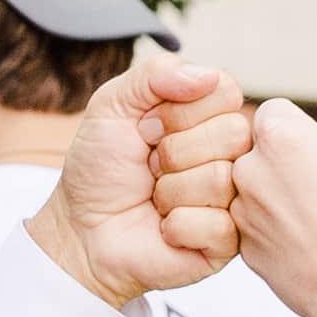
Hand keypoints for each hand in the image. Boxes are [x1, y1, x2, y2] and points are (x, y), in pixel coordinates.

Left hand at [31, 55, 250, 311]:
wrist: (82, 229)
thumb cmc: (100, 167)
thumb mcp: (112, 105)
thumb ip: (154, 74)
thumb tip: (208, 76)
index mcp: (212, 116)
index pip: (227, 91)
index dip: (179, 111)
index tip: (146, 129)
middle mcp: (231, 154)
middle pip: (233, 134)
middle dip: (174, 152)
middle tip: (150, 167)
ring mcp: (234, 198)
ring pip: (221, 179)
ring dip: (170, 191)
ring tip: (156, 199)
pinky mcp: (228, 242)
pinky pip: (218, 226)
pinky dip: (177, 227)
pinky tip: (165, 229)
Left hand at [224, 101, 316, 316]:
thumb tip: (302, 140)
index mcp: (282, 137)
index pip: (272, 111)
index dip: (295, 129)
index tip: (313, 151)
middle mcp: (250, 168)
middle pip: (255, 149)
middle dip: (278, 162)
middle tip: (313, 187)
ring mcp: (240, 209)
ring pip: (249, 186)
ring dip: (270, 195)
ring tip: (311, 219)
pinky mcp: (238, 244)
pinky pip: (249, 221)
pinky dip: (268, 227)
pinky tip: (301, 242)